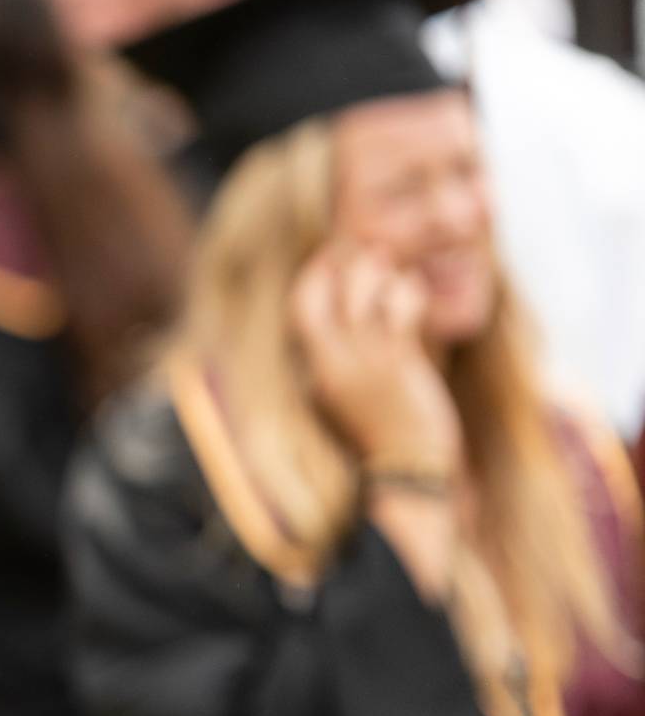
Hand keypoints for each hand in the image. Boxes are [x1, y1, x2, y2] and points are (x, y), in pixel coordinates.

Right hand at [290, 242, 461, 475]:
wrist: (409, 468)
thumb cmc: (380, 431)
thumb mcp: (344, 393)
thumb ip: (338, 356)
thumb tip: (343, 317)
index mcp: (316, 370)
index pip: (302, 308)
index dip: (314, 276)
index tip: (331, 256)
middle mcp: (335, 364)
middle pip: (328, 295)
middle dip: (344, 263)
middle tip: (364, 248)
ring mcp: (368, 363)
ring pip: (366, 296)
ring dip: (379, 273)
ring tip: (390, 265)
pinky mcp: (401, 365)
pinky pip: (401, 311)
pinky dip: (407, 292)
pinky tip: (412, 290)